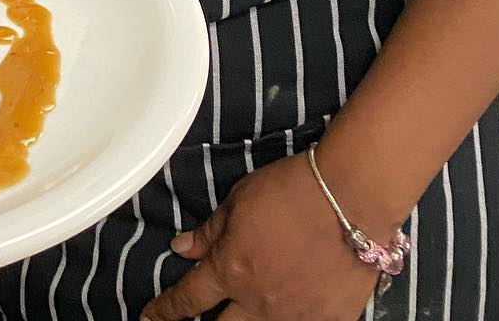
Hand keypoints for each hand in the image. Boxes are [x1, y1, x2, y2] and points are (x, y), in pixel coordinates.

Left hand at [140, 154, 382, 320]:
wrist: (348, 199)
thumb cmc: (291, 190)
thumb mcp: (238, 200)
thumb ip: (210, 232)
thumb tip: (181, 248)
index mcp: (230, 270)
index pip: (188, 298)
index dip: (165, 310)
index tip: (150, 316)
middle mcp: (258, 301)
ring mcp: (294, 317)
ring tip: (241, 315)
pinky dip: (288, 320)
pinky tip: (288, 311)